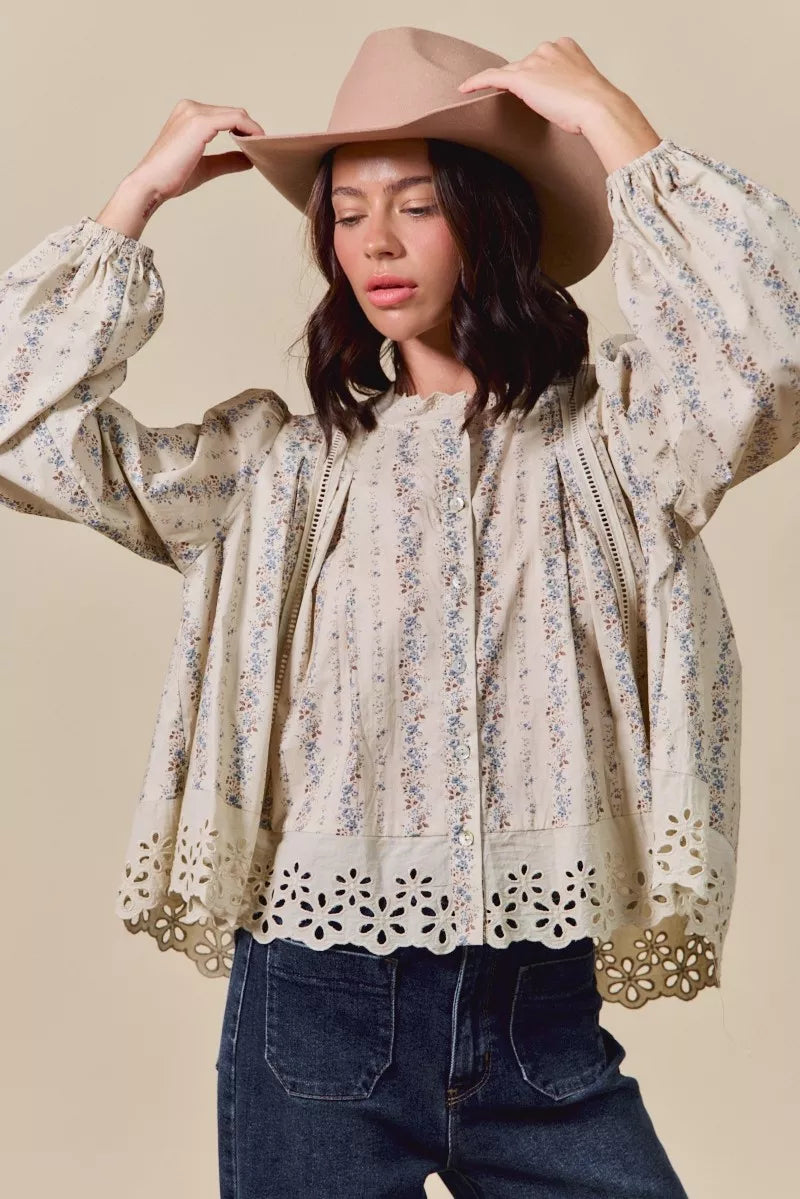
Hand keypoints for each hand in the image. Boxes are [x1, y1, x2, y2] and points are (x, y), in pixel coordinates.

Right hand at [126, 99, 265, 203]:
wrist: (151, 184)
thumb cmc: (171, 178)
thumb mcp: (206, 166)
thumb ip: (227, 160)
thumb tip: (248, 159)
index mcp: (188, 114)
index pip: (225, 116)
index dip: (244, 130)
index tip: (256, 147)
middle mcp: (190, 108)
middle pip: (233, 113)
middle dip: (250, 130)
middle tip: (263, 150)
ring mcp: (195, 113)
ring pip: (237, 115)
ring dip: (253, 131)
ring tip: (261, 149)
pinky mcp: (201, 123)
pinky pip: (236, 120)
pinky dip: (250, 130)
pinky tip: (257, 144)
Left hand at [457, 36, 626, 136]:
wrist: (597, 107)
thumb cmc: (594, 105)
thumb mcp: (581, 88)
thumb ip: (564, 85)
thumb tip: (556, 100)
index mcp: (565, 46)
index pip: (541, 61)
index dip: (540, 78)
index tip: (543, 90)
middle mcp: (547, 49)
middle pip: (524, 67)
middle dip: (528, 85)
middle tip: (543, 104)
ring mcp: (533, 62)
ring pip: (511, 75)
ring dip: (514, 90)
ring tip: (529, 105)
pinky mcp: (521, 78)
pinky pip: (492, 78)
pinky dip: (477, 83)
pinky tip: (465, 89)